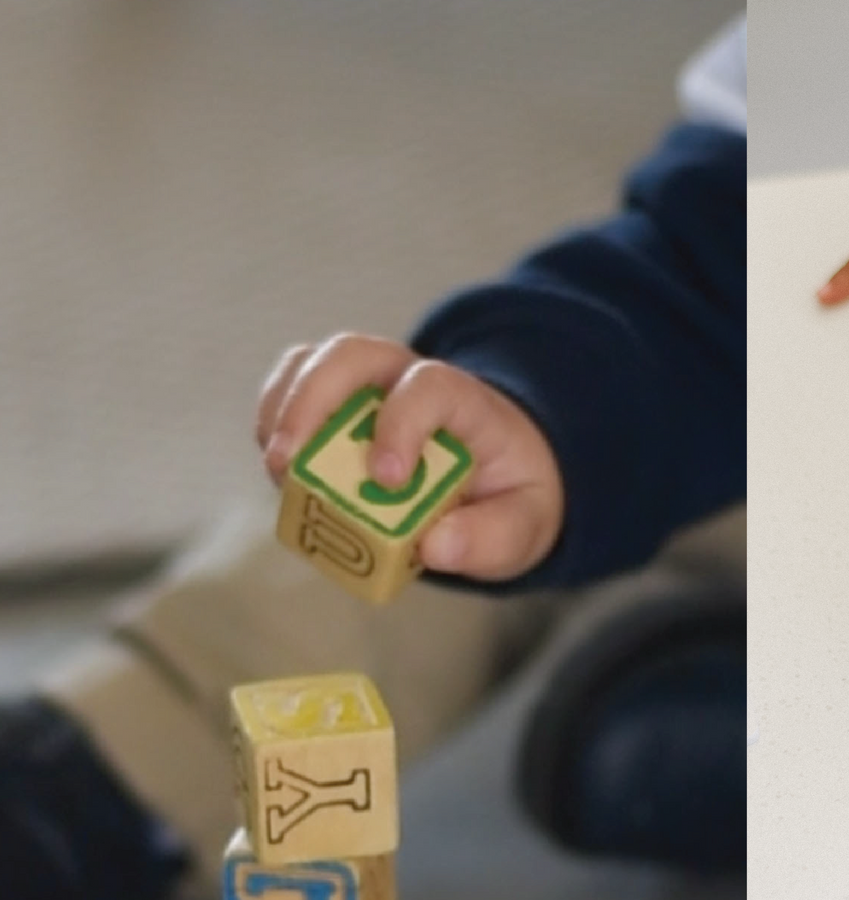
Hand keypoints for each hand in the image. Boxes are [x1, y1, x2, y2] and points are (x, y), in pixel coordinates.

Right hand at [257, 334, 564, 580]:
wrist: (502, 470)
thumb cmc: (508, 493)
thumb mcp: (524, 523)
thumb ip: (491, 536)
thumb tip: (436, 546)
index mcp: (466, 401)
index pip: (429, 386)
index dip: (401, 424)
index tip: (387, 478)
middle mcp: (411, 378)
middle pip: (353, 354)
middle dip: (313, 402)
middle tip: (292, 464)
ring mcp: (369, 383)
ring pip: (313, 363)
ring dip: (284, 411)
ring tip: (278, 471)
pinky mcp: (338, 401)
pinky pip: (292, 388)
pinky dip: (273, 421)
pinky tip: (278, 470)